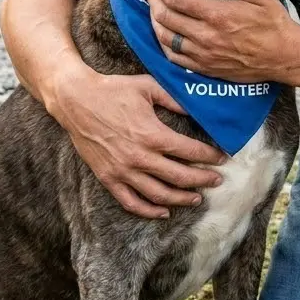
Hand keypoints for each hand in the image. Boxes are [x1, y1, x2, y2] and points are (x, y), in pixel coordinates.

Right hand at [50, 65, 224, 218]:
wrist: (76, 101)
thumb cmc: (113, 90)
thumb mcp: (148, 87)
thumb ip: (174, 99)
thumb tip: (198, 107)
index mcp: (152, 134)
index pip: (190, 151)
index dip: (209, 157)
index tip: (222, 158)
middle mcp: (140, 157)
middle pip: (179, 177)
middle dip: (203, 180)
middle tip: (218, 181)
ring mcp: (123, 171)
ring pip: (159, 195)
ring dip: (181, 199)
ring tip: (197, 198)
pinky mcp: (108, 178)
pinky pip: (131, 202)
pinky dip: (149, 211)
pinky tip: (163, 212)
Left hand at [147, 0, 298, 81]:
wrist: (284, 57)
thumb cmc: (274, 24)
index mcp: (217, 15)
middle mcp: (206, 36)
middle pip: (165, 17)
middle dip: (153, 0)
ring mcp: (203, 55)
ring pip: (165, 38)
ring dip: (154, 21)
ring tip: (153, 9)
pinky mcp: (205, 68)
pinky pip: (174, 58)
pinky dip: (163, 44)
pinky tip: (163, 34)